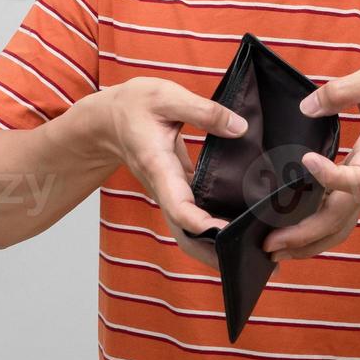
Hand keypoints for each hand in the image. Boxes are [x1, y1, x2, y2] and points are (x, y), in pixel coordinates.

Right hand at [87, 77, 247, 270]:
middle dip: (212, 254)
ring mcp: (169, 192)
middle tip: (249, 263)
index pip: (178, 205)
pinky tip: (241, 227)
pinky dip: (213, 228)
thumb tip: (240, 128)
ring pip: (189, 231)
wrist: (107, 119)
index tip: (224, 234)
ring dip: (215, 247)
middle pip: (185, 234)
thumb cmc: (135, 106)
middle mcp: (163, 187)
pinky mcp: (177, 189)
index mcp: (158, 167)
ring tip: (252, 255)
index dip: (200, 224)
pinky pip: (194, 216)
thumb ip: (204, 112)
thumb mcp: (167, 96)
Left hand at [262, 64, 359, 262]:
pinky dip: (315, 238)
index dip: (332, 176)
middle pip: (342, 216)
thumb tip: (306, 108)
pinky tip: (290, 243)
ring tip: (273, 252)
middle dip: (307, 233)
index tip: (306, 160)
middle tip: (269, 242)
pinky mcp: (359, 193)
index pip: (358, 175)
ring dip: (308, 245)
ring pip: (340, 228)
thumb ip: (343, 90)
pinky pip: (339, 223)